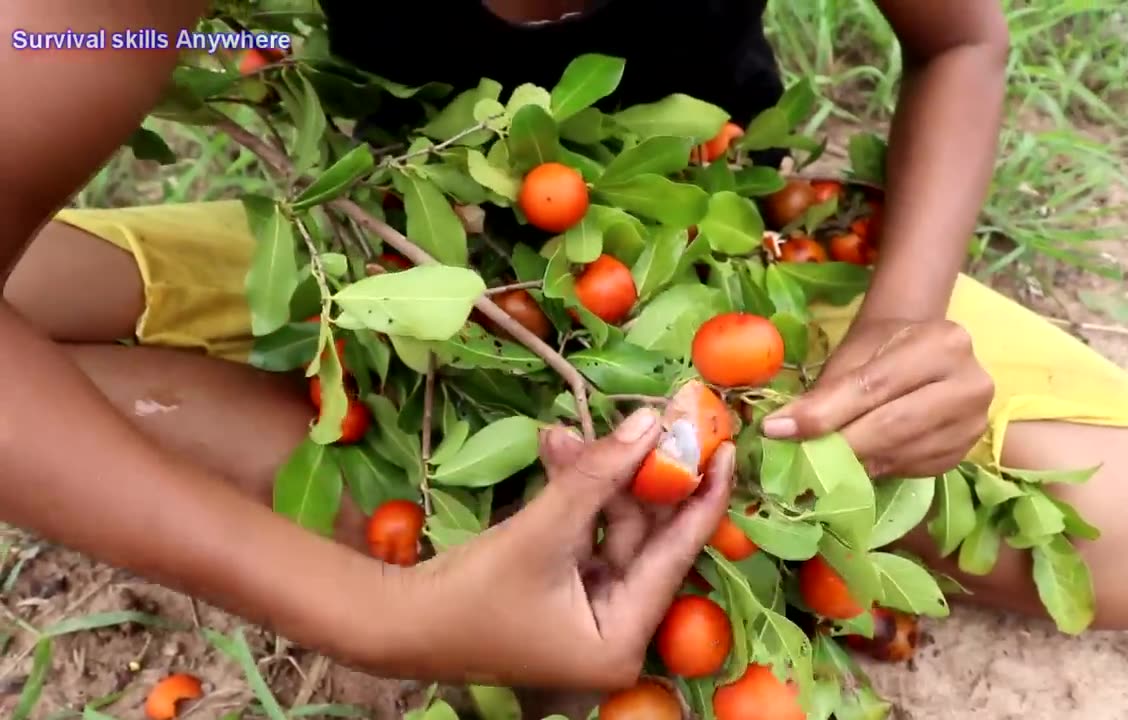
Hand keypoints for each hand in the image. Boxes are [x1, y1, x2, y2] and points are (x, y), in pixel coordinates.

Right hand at [358, 409, 733, 689]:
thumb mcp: (543, 531)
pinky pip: (586, 533)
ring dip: (593, 478)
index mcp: (624, 638)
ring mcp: (590, 610)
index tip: (726, 446)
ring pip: (613, 528)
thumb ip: (599, 475)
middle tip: (657, 417)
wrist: (396, 622)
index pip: (679, 555)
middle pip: (647, 538)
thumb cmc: (471, 593)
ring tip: (566, 434)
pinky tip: (556, 449)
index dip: (703, 496)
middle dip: (638, 475)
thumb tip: (652, 422)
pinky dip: (573, 495)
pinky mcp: (565, 591)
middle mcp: (617, 630)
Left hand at [761, 318, 992, 477]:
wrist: (926, 351)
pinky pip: (913, 468)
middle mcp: (969, 381)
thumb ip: (825, 392)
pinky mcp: (966, 450)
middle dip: (838, 443)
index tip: (779, 430)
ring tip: (820, 463)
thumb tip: (781, 429)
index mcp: (942, 343)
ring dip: (855, 462)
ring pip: (901, 452)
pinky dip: (878, 469)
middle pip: (892, 423)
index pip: (873, 386)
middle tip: (797, 456)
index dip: (824, 413)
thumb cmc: (883, 348)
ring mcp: (973, 420)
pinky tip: (858, 464)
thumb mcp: (854, 356)